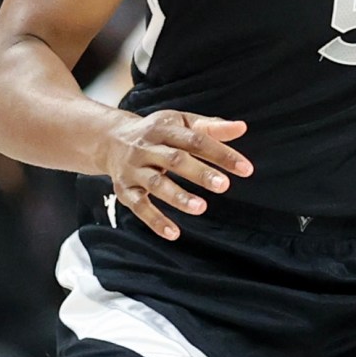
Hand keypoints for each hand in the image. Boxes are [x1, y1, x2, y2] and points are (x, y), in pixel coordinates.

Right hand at [99, 108, 250, 240]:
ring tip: (201, 208)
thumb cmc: (156, 132)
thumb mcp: (181, 123)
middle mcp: (146, 147)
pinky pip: (139, 206)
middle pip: (174, 159)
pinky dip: (155, 220)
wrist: (110, 140)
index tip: (245, 169)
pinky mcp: (125, 189)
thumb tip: (242, 128)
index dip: (220, 153)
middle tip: (223, 186)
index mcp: (164, 128)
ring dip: (177, 196)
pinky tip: (173, 233)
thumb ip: (210, 128)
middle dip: (199, 173)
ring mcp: (133, 169)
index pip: (195, 140)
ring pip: (155, 183)